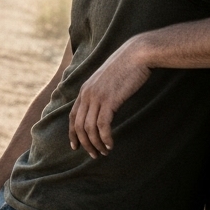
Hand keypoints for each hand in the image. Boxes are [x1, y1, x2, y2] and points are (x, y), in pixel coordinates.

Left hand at [69, 37, 150, 157]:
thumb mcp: (108, 80)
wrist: (137, 54)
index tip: (76, 146)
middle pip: (78, 126)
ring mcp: (96, 97)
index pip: (72, 116)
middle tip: (93, 155)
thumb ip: (101, 92)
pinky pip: (102, 126)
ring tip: (103, 152)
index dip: (72, 134)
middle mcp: (87, 94)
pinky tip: (111, 145)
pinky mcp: (109, 100)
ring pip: (89, 128)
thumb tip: (104, 106)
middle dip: (84, 143)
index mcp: (85, 89)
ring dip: (95, 144)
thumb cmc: (126, 67)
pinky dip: (105, 138)